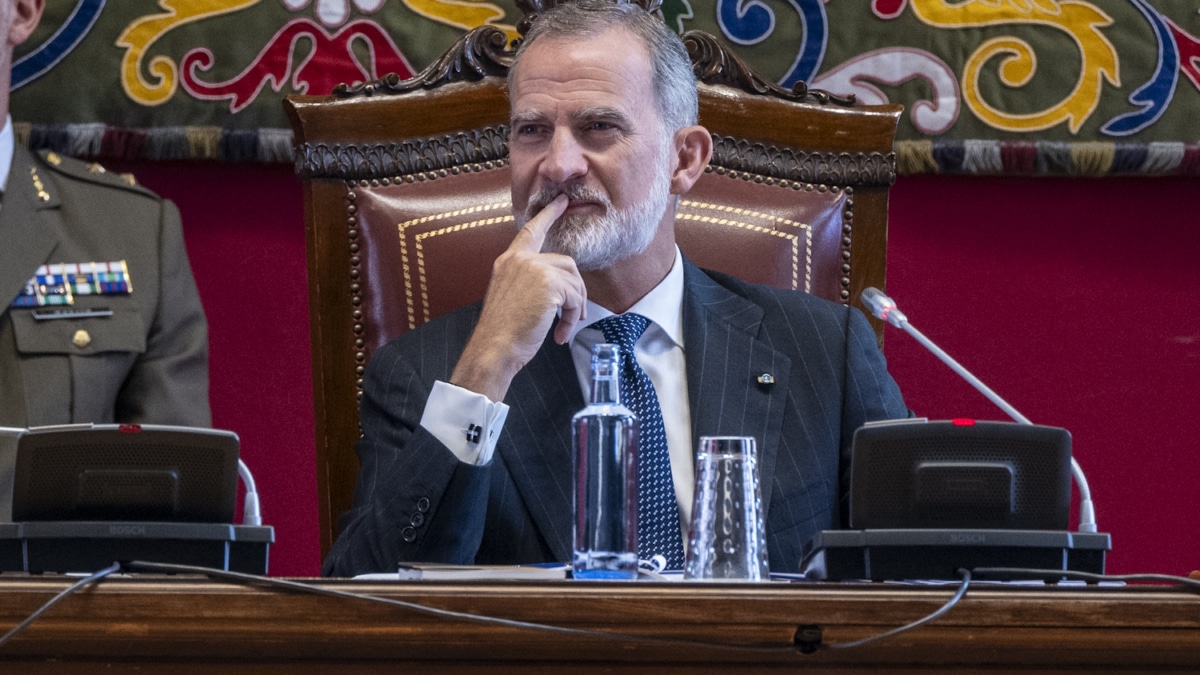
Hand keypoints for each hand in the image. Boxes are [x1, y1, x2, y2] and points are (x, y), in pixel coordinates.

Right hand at [449, 195, 585, 401]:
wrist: (493, 349)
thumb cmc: (502, 333)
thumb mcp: (512, 298)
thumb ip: (530, 283)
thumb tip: (560, 289)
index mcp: (508, 262)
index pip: (530, 232)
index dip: (547, 215)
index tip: (561, 202)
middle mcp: (519, 260)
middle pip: (566, 263)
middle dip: (576, 290)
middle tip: (575, 315)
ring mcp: (533, 268)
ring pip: (573, 280)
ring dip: (575, 307)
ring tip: (564, 328)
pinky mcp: (548, 283)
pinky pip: (575, 297)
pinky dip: (572, 318)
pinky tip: (560, 334)